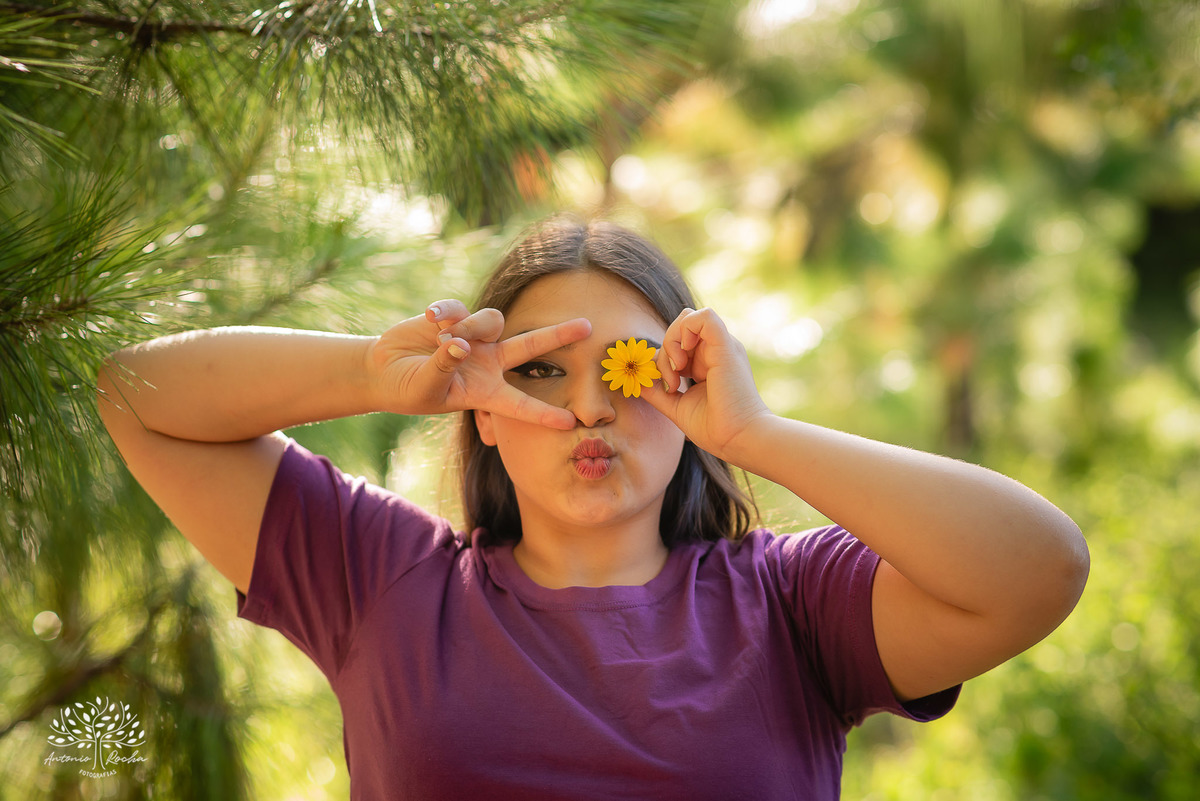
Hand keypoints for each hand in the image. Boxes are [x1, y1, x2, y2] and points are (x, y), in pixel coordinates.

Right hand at [368, 299, 590, 428]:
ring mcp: (474, 338)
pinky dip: (446, 311)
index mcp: (485, 391)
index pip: (520, 404)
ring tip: (442, 338)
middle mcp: (488, 363)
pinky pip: (460, 307)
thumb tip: (460, 344)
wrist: (383, 370)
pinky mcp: (455, 317)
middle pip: (531, 346)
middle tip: (588, 327)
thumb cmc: (407, 390)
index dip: (544, 413)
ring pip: (493, 321)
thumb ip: (443, 368)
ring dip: (470, 326)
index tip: (571, 423)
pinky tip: (430, 318)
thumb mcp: (425, 389)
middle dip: (558, 336)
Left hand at [641, 307, 770, 460]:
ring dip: (671, 343)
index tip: (668, 389)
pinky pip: (704, 316)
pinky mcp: (726, 346)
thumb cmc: (714, 428)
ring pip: (686, 318)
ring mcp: (721, 346)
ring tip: (677, 373)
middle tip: (671, 382)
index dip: (663, 360)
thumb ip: (656, 391)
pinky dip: (686, 331)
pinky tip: (683, 359)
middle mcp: (715, 350)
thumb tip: (638, 379)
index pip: (677, 341)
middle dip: (664, 351)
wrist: (738, 439)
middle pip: (679, 328)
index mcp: (706, 362)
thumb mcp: (676, 406)